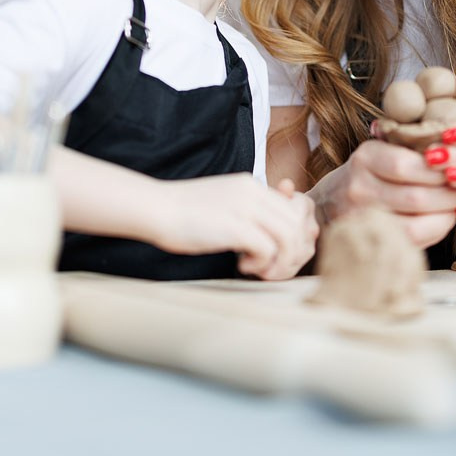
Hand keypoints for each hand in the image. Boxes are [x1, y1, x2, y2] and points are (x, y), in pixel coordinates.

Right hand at [156, 173, 318, 279]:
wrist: (157, 208)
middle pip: (298, 224)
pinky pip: (268, 249)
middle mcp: (254, 192)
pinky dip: (262, 264)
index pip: (297, 208)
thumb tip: (276, 236)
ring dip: (280, 261)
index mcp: (253, 185)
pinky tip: (242, 266)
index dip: (296, 235)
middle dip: (293, 253)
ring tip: (260, 270)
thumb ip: (250, 212)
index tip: (280, 252)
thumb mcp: (225, 204)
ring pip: (290, 237)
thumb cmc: (186, 213)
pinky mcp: (235, 226)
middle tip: (272, 267)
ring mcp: (245, 208)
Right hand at [314, 138, 455, 249]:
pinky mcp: (372, 241)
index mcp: (365, 157)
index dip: (438, 169)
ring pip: (417, 222)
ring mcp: (363, 218)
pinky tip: (442, 219)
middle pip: (416, 196)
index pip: (407, 163)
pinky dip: (436, 230)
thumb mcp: (379, 151)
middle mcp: (359, 188)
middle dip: (450, 194)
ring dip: (447, 214)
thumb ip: (410, 147)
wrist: (327, 204)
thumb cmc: (367, 174)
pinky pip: (414, 241)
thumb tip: (455, 152)